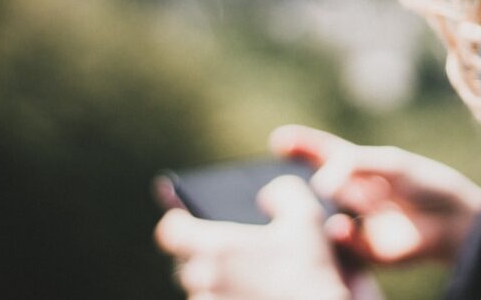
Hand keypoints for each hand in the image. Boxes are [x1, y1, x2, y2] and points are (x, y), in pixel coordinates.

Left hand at [155, 175, 352, 299]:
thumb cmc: (310, 274)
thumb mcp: (307, 218)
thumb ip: (283, 191)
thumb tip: (267, 196)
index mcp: (217, 248)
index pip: (170, 230)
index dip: (180, 222)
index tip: (190, 223)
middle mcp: (203, 282)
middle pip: (187, 264)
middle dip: (207, 259)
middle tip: (238, 259)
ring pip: (201, 292)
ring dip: (219, 286)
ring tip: (252, 284)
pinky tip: (255, 298)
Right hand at [270, 124, 480, 265]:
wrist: (454, 222)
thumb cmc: (427, 185)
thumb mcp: (391, 164)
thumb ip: (354, 165)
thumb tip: (320, 181)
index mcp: (362, 168)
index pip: (326, 153)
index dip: (303, 145)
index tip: (279, 139)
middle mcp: (355, 195)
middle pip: (316, 184)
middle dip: (293, 180)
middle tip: (277, 180)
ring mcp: (357, 222)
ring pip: (321, 218)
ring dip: (311, 211)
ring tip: (319, 196)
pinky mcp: (363, 251)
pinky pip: (339, 242)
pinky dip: (337, 233)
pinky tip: (343, 227)